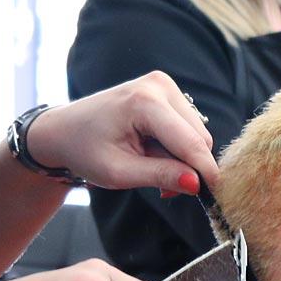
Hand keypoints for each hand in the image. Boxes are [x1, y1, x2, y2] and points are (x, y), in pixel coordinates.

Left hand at [24, 72, 217, 193]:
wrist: (64, 129)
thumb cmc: (84, 150)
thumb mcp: (118, 172)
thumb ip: (159, 175)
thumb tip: (196, 184)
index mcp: (144, 101)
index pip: (189, 142)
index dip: (205, 171)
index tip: (215, 196)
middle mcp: (159, 85)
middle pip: (198, 137)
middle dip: (188, 168)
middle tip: (162, 190)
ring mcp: (163, 84)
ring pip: (196, 133)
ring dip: (182, 158)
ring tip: (149, 167)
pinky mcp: (166, 90)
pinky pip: (187, 126)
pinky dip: (177, 146)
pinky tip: (152, 152)